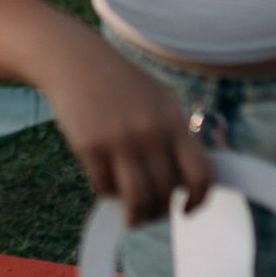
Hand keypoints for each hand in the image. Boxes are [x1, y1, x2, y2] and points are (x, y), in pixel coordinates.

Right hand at [48, 62, 213, 226]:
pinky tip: (107, 185)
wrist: (74, 59)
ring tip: (133, 216)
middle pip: (166, 193)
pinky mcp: (90, 147)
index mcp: (174, 121)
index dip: (199, 200)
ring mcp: (119, 140)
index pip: (201, 174)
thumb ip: (174, 137)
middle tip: (152, 212)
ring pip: (138, 200)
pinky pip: (105, 188)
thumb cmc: (119, 84)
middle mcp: (150, 132)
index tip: (188, 208)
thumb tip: (183, 184)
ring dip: (137, 216)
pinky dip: (108, 194)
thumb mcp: (158, 102)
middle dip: (160, 210)